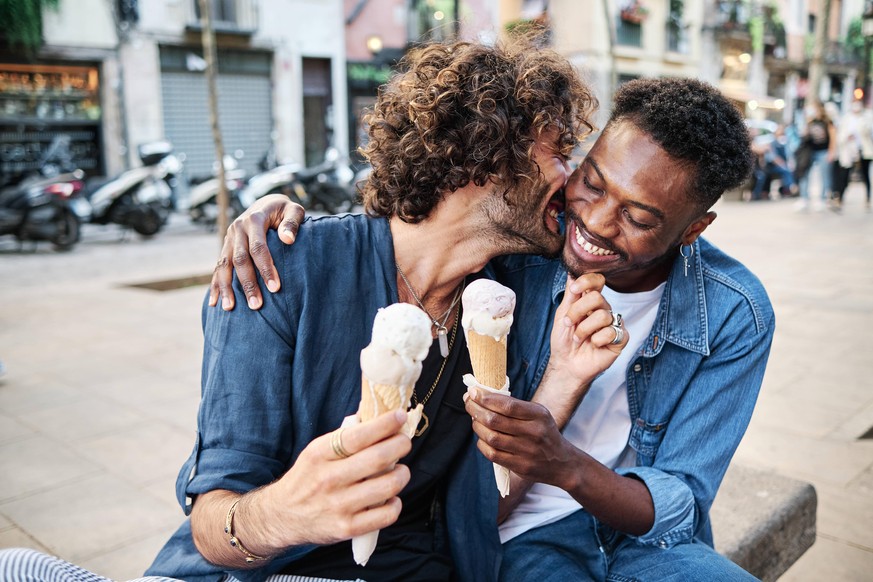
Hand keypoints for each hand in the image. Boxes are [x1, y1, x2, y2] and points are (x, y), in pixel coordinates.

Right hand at [208, 194, 304, 310]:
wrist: (265, 204)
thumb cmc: (284, 211)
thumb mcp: (293, 210)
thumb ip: (292, 222)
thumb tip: (288, 239)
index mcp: (254, 219)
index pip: (258, 247)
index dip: (266, 268)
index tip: (275, 288)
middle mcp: (238, 228)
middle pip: (240, 260)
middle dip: (248, 284)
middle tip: (256, 306)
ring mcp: (229, 238)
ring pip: (224, 265)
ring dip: (227, 288)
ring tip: (230, 308)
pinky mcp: (225, 247)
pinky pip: (218, 268)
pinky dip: (216, 286)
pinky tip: (214, 303)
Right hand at [251, 409, 412, 550]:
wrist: (282, 515)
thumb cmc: (307, 477)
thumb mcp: (316, 451)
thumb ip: (345, 437)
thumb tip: (379, 418)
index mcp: (320, 454)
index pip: (357, 436)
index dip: (384, 424)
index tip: (399, 417)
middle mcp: (328, 479)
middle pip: (377, 459)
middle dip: (400, 446)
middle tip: (404, 442)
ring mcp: (338, 505)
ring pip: (387, 486)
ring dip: (402, 474)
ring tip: (400, 470)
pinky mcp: (347, 528)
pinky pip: (385, 515)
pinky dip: (396, 504)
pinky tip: (391, 497)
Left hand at [465, 388, 576, 490]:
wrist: (562, 463)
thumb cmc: (544, 433)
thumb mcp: (538, 414)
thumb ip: (515, 406)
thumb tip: (483, 395)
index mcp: (538, 415)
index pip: (507, 405)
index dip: (486, 398)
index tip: (473, 391)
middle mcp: (533, 433)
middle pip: (495, 420)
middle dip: (476, 409)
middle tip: (468, 402)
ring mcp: (527, 451)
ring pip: (491, 437)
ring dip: (477, 426)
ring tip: (475, 419)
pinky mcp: (520, 466)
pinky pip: (493, 454)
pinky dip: (482, 444)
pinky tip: (482, 437)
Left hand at [548, 273, 628, 389]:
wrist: (566, 364)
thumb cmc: (564, 340)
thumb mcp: (562, 315)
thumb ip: (570, 296)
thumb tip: (572, 273)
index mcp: (590, 302)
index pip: (598, 281)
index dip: (588, 281)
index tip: (575, 289)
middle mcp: (604, 310)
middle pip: (597, 298)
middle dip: (577, 312)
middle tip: (569, 324)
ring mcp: (613, 324)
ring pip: (602, 315)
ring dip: (584, 329)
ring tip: (579, 338)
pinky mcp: (620, 339)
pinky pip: (612, 332)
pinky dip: (597, 340)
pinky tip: (594, 345)